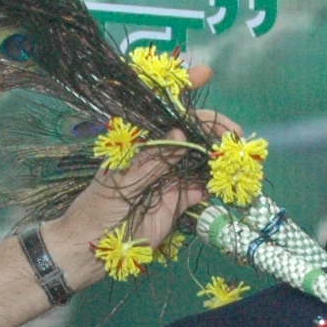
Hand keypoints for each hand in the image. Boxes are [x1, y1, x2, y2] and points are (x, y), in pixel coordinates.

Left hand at [50, 66, 222, 271]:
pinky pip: (199, 188)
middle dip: (213, 127)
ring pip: (199, 159)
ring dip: (219, 155)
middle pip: (190, 132)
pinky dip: (214, 184)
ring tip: (238, 155)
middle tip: (235, 133)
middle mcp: (155, 155)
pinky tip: (228, 181)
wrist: (88, 252)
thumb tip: (182, 133)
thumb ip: (153, 160)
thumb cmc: (96, 212)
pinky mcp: (176, 202)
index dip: (183, 88)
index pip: (162, 108)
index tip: (204, 74)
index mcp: (137, 142)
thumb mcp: (123, 183)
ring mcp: (167, 177)